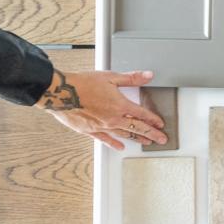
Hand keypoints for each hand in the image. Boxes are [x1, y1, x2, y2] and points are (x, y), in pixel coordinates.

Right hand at [35, 69, 166, 149]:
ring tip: (146, 142)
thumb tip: (147, 75)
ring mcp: (102, 126)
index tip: (161, 124)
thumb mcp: (110, 76)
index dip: (153, 120)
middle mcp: (113, 119)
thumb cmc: (83, 83)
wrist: (61, 93)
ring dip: (137, 139)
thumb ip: (131, 78)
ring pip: (124, 135)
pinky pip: (106, 140)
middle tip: (161, 139)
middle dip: (152, 134)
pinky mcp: (91, 131)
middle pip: (137, 128)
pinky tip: (120, 147)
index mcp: (120, 105)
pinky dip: (114, 144)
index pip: (142, 115)